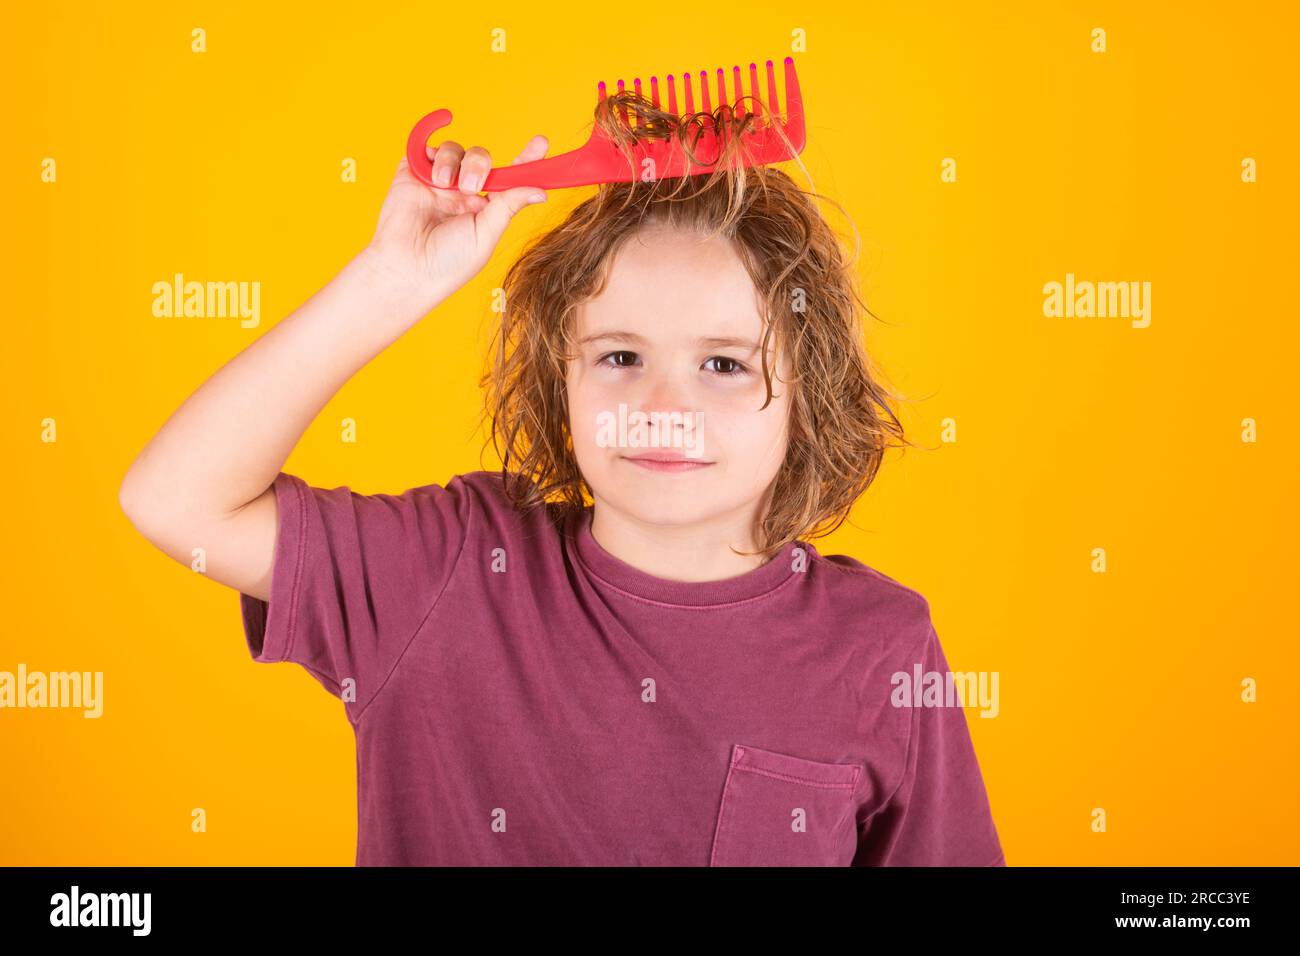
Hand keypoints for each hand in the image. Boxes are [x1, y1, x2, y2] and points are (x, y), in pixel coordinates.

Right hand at [365, 135, 549, 302]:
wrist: (408, 267)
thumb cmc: (449, 263)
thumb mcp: (486, 234)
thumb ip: (509, 206)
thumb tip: (541, 191)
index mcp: (486, 209)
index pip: (509, 178)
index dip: (525, 160)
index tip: (540, 144)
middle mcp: (463, 192)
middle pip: (482, 159)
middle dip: (480, 165)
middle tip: (472, 187)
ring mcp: (439, 182)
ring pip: (456, 150)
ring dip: (453, 163)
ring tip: (444, 185)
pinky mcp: (413, 173)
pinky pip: (426, 147)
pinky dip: (431, 144)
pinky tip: (433, 164)